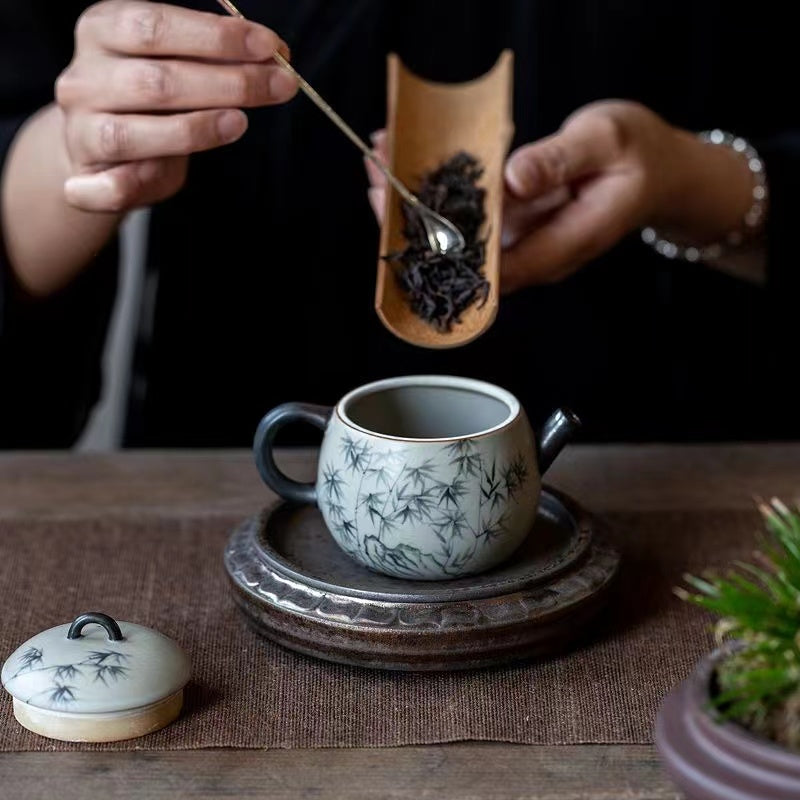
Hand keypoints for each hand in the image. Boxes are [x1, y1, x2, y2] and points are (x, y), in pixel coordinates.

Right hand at [55, 0, 297, 211]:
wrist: (96, 150)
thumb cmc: (146, 104)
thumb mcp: (175, 67)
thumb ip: (213, 59)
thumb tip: (272, 52)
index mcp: (103, 31)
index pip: (157, 26)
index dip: (217, 36)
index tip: (270, 46)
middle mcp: (84, 79)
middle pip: (156, 81)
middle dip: (228, 83)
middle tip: (279, 86)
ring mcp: (80, 131)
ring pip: (132, 133)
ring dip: (195, 129)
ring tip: (240, 123)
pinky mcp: (85, 180)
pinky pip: (108, 186)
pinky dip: (130, 184)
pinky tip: (159, 176)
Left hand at [366, 102, 755, 293]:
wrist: (658, 169)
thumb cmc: (640, 156)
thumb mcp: (606, 142)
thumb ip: (560, 161)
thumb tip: (514, 179)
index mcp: (562, 246)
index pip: (490, 265)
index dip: (441, 245)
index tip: (402, 214)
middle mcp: (535, 254)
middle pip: (463, 253)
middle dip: (414, 219)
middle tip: (376, 179)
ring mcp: (523, 241)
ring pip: (460, 233)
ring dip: (419, 200)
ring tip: (382, 160)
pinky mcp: (516, 224)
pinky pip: (470, 213)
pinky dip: (441, 189)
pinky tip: (415, 160)